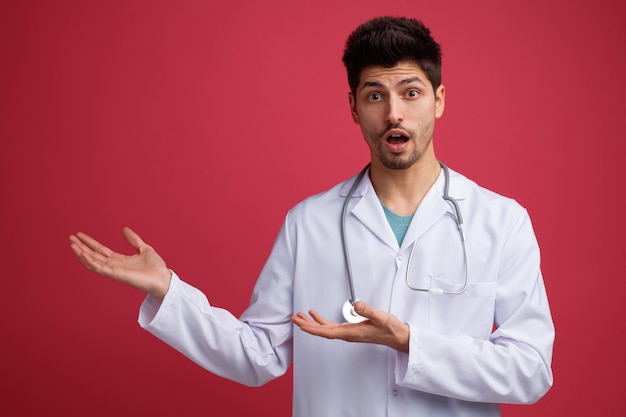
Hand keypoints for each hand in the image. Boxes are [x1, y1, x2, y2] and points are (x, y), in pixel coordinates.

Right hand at [69, 227, 171, 301]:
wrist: (164, 279)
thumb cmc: (156, 268)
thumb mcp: (144, 249)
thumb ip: (133, 240)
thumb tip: (123, 229)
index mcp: (120, 260)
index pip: (101, 250)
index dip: (90, 242)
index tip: (79, 235)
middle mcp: (115, 266)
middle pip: (94, 255)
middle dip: (82, 247)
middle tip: (70, 238)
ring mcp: (115, 271)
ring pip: (94, 262)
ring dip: (82, 254)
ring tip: (72, 245)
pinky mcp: (117, 275)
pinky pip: (100, 269)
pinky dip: (91, 262)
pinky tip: (83, 254)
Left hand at [290, 301, 409, 352]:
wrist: (396, 336)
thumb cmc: (389, 329)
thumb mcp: (381, 318)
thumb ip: (369, 311)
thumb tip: (357, 305)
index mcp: (351, 333)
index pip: (327, 332)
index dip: (313, 329)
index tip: (301, 326)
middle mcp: (347, 334)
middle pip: (321, 331)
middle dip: (306, 325)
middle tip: (293, 319)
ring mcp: (347, 332)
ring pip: (324, 329)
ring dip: (311, 323)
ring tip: (300, 316)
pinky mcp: (350, 329)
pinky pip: (331, 326)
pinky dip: (321, 320)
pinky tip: (315, 315)